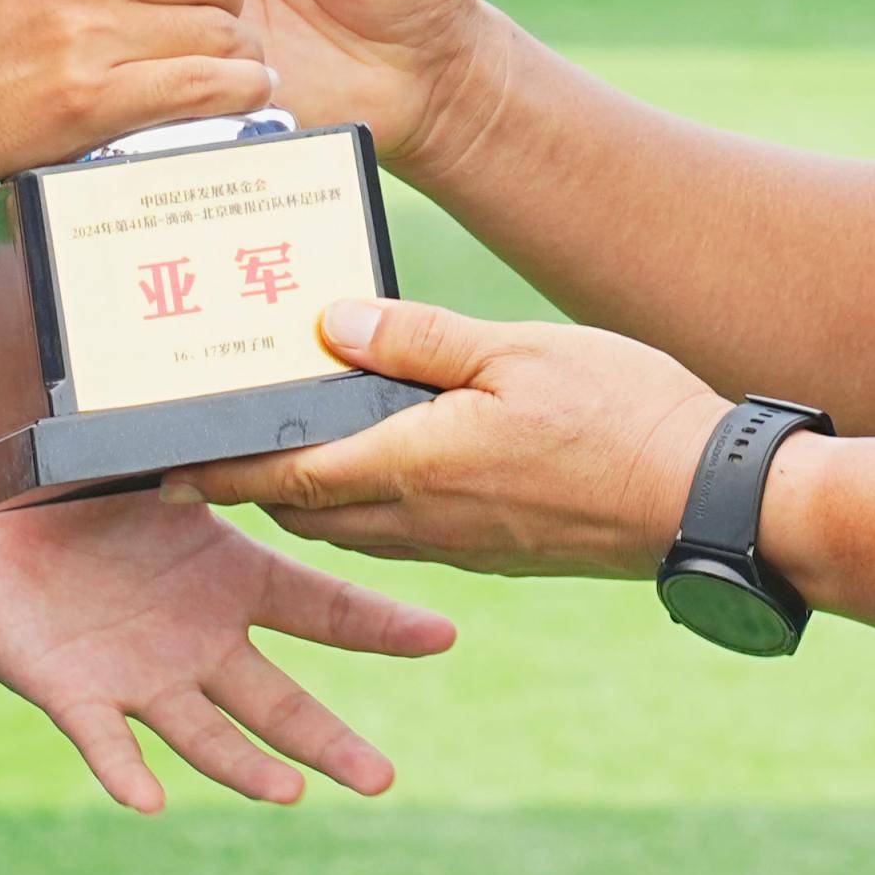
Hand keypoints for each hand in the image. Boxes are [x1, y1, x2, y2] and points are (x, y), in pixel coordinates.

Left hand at [0, 488, 455, 811]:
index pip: (320, 608)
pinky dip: (124, 768)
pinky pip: (103, 739)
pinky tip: (146, 799)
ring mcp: (141, 677)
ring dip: (246, 769)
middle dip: (330, 742)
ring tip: (290, 794)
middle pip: (278, 700)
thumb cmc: (75, 495)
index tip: (442, 636)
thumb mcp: (149, 468)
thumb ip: (206, 464)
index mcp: (231, 580)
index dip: (379, 625)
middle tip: (383, 780)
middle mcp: (198, 642)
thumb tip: (266, 411)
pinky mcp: (74, 695)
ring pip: (206, 734)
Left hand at [175, 297, 730, 582]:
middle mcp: (425, 520)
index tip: (162, 469)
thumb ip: (418, 339)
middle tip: (213, 448)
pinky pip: (406, 535)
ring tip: (287, 449)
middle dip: (255, 484)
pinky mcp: (499, 550)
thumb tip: (330, 324)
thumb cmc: (623, 415)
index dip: (221, 470)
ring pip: (355, 528)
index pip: (289, 472)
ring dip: (312, 498)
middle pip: (309, 509)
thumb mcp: (516, 350)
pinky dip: (370, 507)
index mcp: (416, 467)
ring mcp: (464, 544)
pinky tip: (385, 466)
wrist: (712, 503)